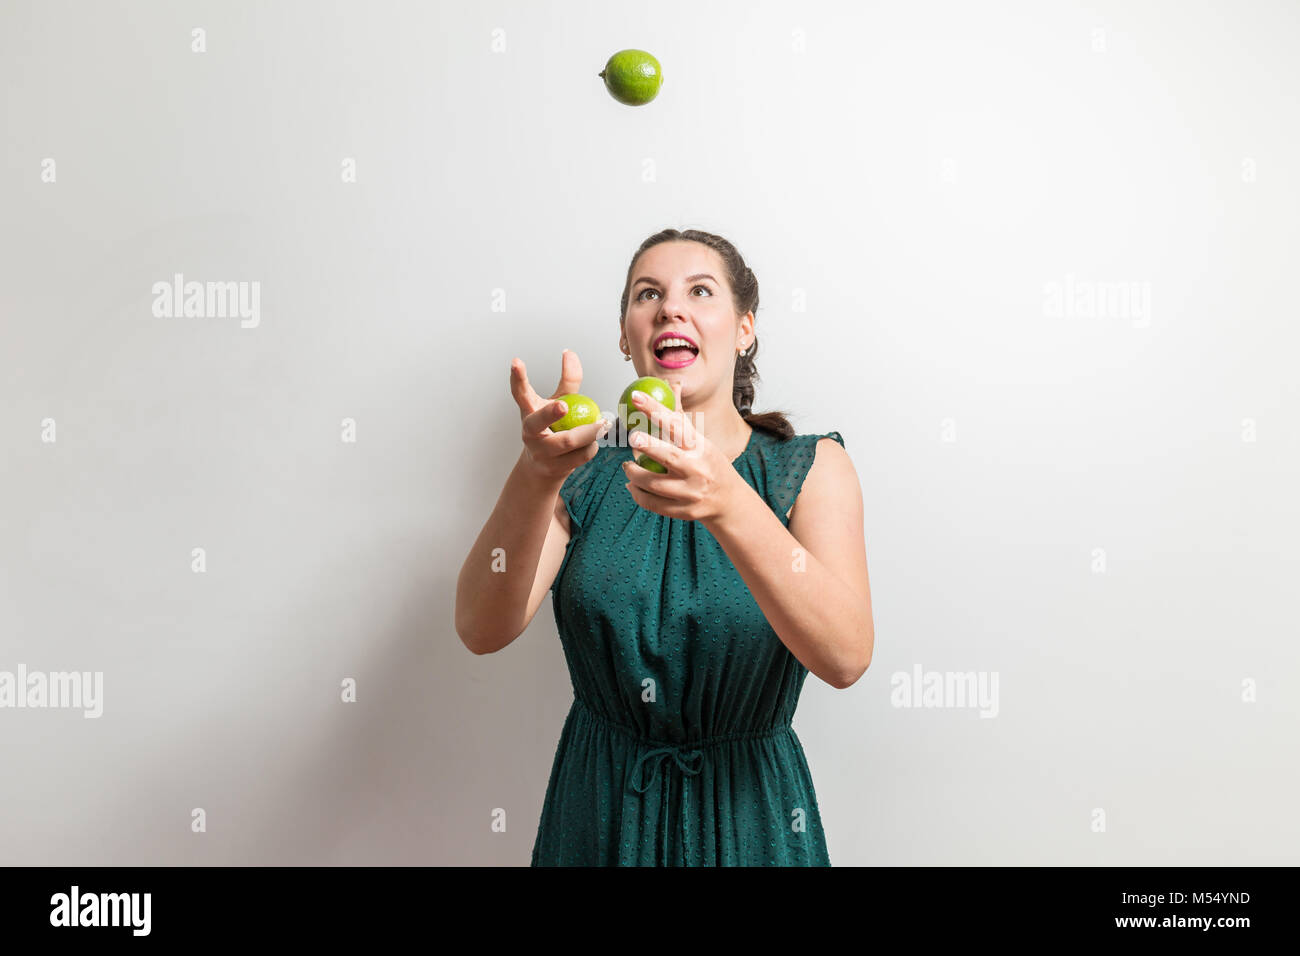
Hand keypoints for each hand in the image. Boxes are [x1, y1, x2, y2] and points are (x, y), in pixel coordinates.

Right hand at [510, 350, 609, 483]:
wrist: (543, 468)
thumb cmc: (552, 429)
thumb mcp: (557, 403)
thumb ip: (567, 381)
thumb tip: (569, 352)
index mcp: (529, 412)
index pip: (520, 393)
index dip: (517, 378)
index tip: (516, 361)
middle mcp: (529, 432)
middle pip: (537, 423)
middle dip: (549, 414)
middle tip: (563, 406)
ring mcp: (540, 452)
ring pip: (566, 442)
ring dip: (588, 433)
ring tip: (602, 425)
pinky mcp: (553, 468)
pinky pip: (579, 456)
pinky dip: (591, 447)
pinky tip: (595, 442)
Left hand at [620, 380, 743, 523]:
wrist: (728, 501)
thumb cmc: (708, 464)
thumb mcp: (702, 442)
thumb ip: (681, 423)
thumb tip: (670, 387)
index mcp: (701, 447)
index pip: (676, 424)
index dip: (655, 409)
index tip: (635, 397)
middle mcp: (697, 469)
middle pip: (669, 457)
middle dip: (649, 446)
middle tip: (632, 438)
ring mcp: (690, 492)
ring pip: (654, 484)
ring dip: (634, 474)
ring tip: (627, 466)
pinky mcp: (683, 510)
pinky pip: (652, 503)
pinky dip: (637, 494)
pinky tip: (631, 486)